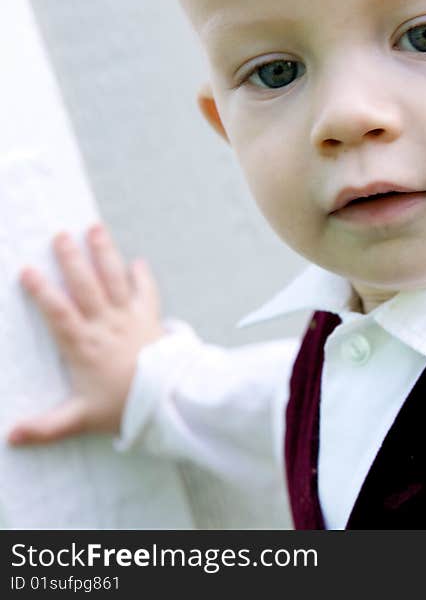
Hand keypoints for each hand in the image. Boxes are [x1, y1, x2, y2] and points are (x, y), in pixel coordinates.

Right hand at [7, 223, 165, 444]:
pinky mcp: (151, 320)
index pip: (58, 313)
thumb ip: (46, 426)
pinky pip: (147, 293)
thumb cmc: (124, 407)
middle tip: (60, 236)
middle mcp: (105, 326)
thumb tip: (12, 437)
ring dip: (104, 254)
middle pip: (85, 286)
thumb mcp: (81, 418)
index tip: (27, 271)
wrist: (170, 402)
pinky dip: (143, 277)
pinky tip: (138, 262)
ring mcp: (130, 319)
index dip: (42, 292)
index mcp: (84, 346)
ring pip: (114, 280)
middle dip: (71, 260)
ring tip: (95, 229)